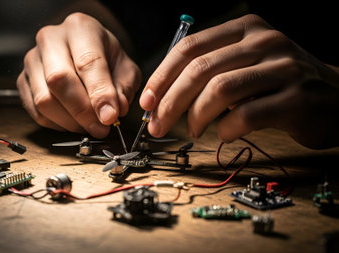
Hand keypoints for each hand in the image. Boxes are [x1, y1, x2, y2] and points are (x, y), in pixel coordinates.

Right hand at [17, 12, 140, 137]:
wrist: (84, 51)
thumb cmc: (105, 58)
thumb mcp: (125, 68)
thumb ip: (123, 88)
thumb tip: (114, 110)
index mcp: (80, 28)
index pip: (87, 62)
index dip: (99, 93)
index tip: (109, 116)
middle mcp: (50, 39)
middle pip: (58, 79)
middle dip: (82, 111)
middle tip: (100, 128)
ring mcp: (32, 60)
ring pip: (44, 99)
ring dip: (70, 121)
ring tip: (90, 126)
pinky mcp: (22, 80)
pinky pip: (35, 111)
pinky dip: (57, 124)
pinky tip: (74, 123)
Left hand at [140, 14, 338, 148]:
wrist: (335, 96)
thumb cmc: (279, 82)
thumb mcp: (246, 62)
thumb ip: (211, 68)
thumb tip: (162, 95)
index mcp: (245, 29)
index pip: (190, 47)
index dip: (162, 76)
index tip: (146, 101)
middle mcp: (264, 42)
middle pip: (199, 69)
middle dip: (170, 101)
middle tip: (157, 125)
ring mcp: (282, 68)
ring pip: (220, 90)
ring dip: (195, 116)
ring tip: (191, 130)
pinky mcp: (296, 99)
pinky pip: (245, 114)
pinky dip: (225, 129)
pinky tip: (224, 133)